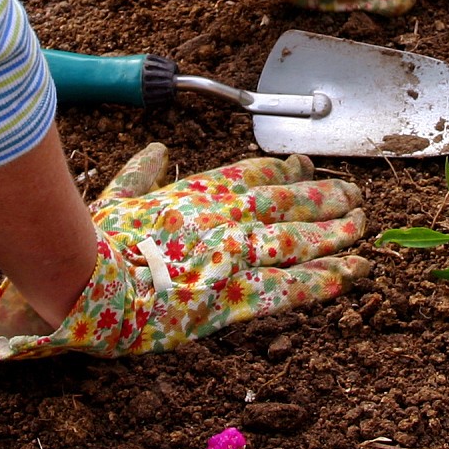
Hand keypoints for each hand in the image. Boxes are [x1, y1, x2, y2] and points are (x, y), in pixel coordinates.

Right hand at [0, 143, 371, 358]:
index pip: (255, 173)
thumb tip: (152, 151)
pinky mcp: (234, 297)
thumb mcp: (113, 197)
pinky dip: (325, 280)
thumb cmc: (93, 243)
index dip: (287, 169)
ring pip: (299, 240)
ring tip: (364, 227)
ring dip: (337, 232)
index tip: (307, 164)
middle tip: (356, 195)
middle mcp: (225, 218)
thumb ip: (138, 174)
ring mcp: (234, 256)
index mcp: (198, 192)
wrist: (84, 283)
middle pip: (289, 201)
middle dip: (326, 196)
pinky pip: (290, 288)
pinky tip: (354, 273)